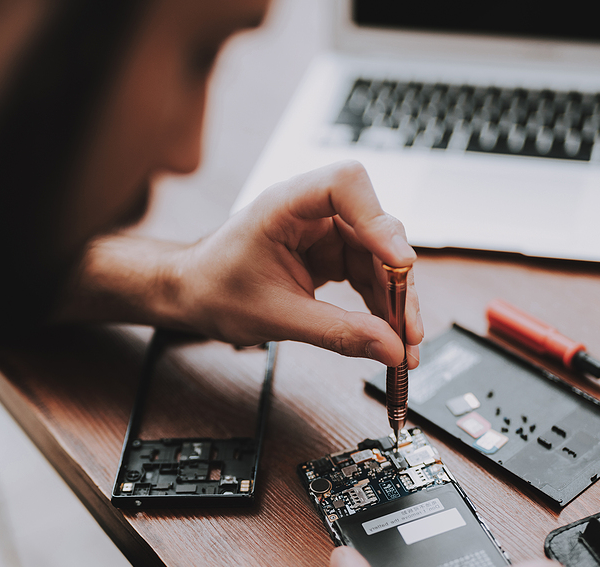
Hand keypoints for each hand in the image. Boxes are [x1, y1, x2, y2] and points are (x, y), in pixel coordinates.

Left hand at [173, 160, 422, 366]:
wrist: (193, 294)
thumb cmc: (217, 289)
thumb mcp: (278, 317)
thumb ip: (337, 332)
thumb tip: (390, 348)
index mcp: (286, 204)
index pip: (346, 185)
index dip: (378, 219)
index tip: (399, 261)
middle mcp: (312, 210)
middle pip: (377, 228)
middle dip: (397, 280)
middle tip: (407, 328)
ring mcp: (325, 231)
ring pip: (381, 256)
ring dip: (396, 299)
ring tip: (405, 343)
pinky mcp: (332, 252)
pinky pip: (370, 272)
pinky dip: (382, 303)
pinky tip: (390, 332)